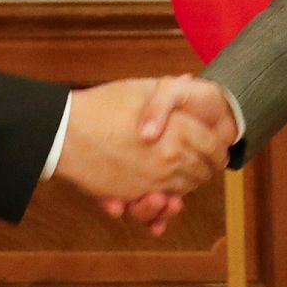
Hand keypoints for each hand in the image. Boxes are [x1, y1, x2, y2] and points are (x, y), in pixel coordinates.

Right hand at [55, 75, 232, 219]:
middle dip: (208, 168)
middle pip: (203, 171)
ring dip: (189, 185)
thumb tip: (190, 80)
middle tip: (209, 164)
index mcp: (179, 129)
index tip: (218, 147)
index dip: (219, 148)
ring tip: (188, 177)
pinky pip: (161, 206)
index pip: (214, 146)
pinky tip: (165, 195)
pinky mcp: (134, 196)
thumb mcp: (142, 88)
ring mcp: (153, 180)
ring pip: (185, 190)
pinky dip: (167, 204)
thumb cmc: (103, 105)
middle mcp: (171, 157)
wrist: (66, 132)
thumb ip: (170, 90)